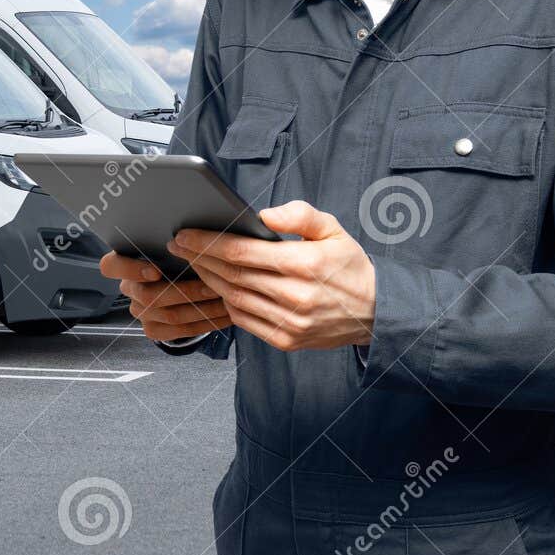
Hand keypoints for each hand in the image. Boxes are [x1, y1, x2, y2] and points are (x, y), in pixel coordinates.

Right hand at [99, 250, 232, 342]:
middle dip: (186, 291)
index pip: (111, 266)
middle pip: (149, 295)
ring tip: (225, 298)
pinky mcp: (153, 329)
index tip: (156, 271)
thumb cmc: (175, 257)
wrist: (180, 281)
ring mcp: (140, 311)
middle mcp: (129, 289)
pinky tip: (224, 316)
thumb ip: (174, 241)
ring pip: (170, 315)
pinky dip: (206, 324)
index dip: (132, 270)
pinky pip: (180, 331)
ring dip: (203, 307)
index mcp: (123, 262)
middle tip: (212, 284)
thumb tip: (193, 233)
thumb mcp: (169, 245)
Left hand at [166, 200, 375, 351]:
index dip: (208, 243)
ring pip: (234, 298)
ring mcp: (290, 322)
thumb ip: (300, 215)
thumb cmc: (349, 266)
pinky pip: (244, 320)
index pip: (242, 252)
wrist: (376, 312)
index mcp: (305, 264)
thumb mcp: (333, 229)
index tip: (185, 235)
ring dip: (209, 280)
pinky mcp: (286, 340)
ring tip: (195, 263)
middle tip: (179, 246)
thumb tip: (265, 214)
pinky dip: (227, 302)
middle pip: (232, 275)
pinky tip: (218, 288)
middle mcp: (295, 296)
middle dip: (200, 258)